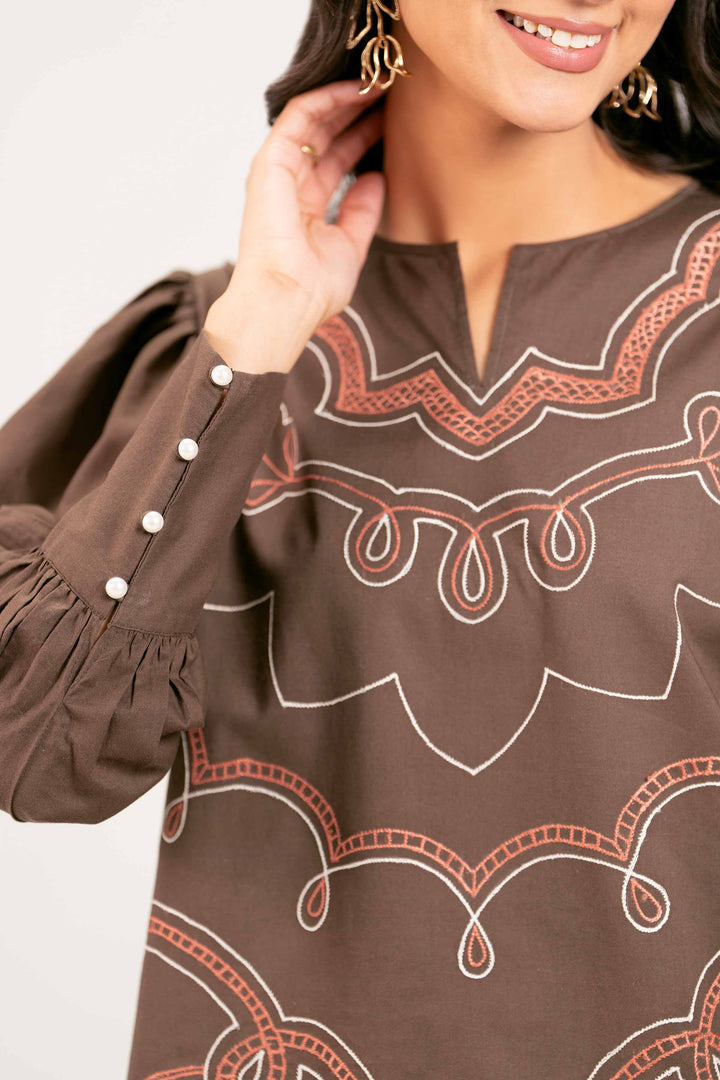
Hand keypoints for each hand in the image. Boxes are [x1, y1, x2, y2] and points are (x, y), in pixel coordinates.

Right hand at [205, 77, 386, 373]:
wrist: (286, 303)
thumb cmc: (312, 290)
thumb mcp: (350, 247)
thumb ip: (362, 212)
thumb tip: (376, 178)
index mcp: (304, 209)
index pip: (335, 162)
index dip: (362, 139)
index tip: (391, 122)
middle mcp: (289, 187)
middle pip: (325, 137)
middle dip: (356, 113)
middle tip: (390, 94)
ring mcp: (278, 173)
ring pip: (313, 120)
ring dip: (345, 99)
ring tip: (379, 84)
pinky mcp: (271, 162)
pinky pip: (299, 117)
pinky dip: (327, 99)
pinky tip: (356, 90)